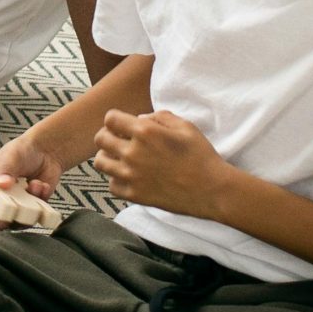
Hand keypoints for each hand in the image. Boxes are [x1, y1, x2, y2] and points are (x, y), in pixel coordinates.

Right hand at [0, 135, 60, 228]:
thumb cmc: (19, 152)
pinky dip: (39, 205)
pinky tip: (41, 185)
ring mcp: (9, 211)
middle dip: (0, 222)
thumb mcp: (9, 157)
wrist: (44, 152)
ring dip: (24, 210)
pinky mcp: (27, 214)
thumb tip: (2, 184)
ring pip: (11, 227)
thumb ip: (5, 170)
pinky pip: (31, 220)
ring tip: (33, 186)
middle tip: (12, 212)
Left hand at [91, 109, 229, 217]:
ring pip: (100, 162)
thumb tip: (139, 119)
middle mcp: (133, 152)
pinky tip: (130, 177)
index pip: (110, 118)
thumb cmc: (201, 155)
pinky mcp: (134, 195)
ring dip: (109, 157)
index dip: (116, 120)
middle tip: (120, 141)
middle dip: (109, 136)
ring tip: (122, 158)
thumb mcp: (185, 126)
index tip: (124, 126)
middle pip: (100, 139)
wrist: (212, 189)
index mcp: (145, 132)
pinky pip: (111, 185)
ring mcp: (131, 175)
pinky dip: (117, 180)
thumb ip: (159, 117)